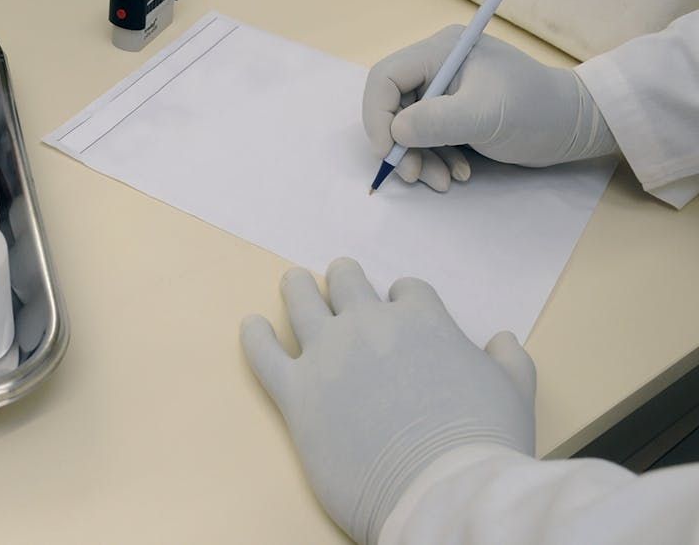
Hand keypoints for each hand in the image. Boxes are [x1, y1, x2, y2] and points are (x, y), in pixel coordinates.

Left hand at [240, 258, 534, 542]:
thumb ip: (509, 360)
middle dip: (345, 279)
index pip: (406, 290)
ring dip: (297, 287)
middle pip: (347, 282)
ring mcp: (328, 356)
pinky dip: (254, 337)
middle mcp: (370, 325)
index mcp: (422, 319)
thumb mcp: (514, 391)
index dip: (403, 298)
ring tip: (293, 281)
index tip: (400, 307)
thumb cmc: (482, 444)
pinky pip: (264, 354)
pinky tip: (251, 327)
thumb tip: (503, 340)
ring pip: (301, 301)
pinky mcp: (297, 393)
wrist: (441, 489)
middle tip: (338, 278)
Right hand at [362, 26, 616, 190]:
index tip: (389, 152)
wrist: (575, 126)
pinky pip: (426, 139)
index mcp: (441, 51)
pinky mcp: (453, 114)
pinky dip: (435, 160)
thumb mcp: (486, 115)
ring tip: (445, 181)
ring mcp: (445, 92)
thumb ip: (438, 121)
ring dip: (419, 159)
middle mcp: (437, 67)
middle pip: (393, 107)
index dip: (378, 115)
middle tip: (415, 175)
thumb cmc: (536, 110)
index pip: (386, 78)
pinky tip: (458, 174)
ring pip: (407, 128)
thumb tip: (395, 131)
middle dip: (401, 145)